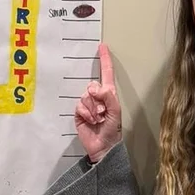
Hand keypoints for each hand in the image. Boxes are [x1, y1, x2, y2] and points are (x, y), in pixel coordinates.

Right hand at [74, 44, 123, 162]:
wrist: (102, 146)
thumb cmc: (113, 130)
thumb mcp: (115, 111)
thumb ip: (108, 97)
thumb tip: (94, 88)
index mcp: (109, 94)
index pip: (106, 73)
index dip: (104, 60)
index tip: (102, 47)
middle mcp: (97, 97)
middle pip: (91, 85)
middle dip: (97, 99)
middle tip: (102, 112)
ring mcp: (88, 105)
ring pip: (84, 96)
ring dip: (92, 109)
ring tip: (98, 119)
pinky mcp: (79, 113)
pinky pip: (79, 106)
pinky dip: (85, 114)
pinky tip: (90, 121)